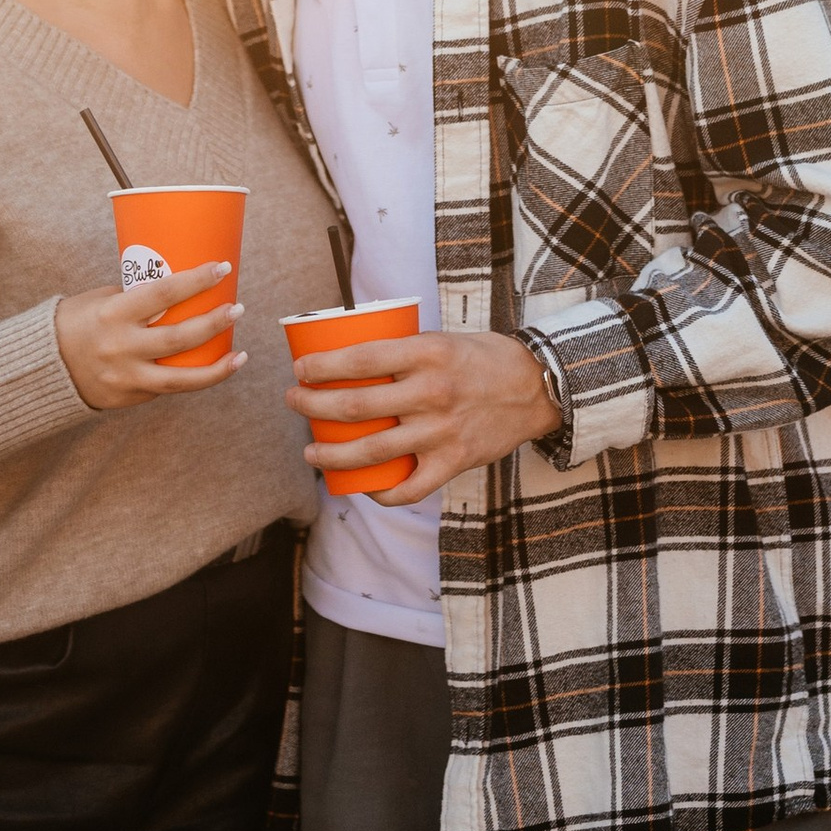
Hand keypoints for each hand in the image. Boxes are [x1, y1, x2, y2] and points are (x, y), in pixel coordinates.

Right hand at [56, 263, 240, 409]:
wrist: (45, 367)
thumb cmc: (76, 322)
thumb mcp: (101, 299)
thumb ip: (136, 298)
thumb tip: (178, 290)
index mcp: (114, 313)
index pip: (163, 292)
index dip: (196, 280)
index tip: (221, 268)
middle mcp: (121, 346)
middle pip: (179, 336)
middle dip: (214, 322)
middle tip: (237, 308)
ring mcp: (126, 376)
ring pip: (181, 378)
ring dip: (216, 366)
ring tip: (240, 354)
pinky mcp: (130, 397)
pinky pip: (167, 388)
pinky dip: (192, 379)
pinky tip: (213, 369)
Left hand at [288, 324, 555, 504]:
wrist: (536, 388)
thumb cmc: (482, 358)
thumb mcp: (442, 339)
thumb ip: (403, 352)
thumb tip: (351, 358)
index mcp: (427, 353)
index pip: (361, 359)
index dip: (322, 365)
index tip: (300, 368)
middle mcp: (432, 392)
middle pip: (355, 406)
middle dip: (313, 405)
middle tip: (294, 401)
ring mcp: (442, 431)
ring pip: (373, 451)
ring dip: (332, 454)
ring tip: (311, 451)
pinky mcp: (454, 462)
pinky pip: (409, 488)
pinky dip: (380, 492)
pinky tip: (360, 485)